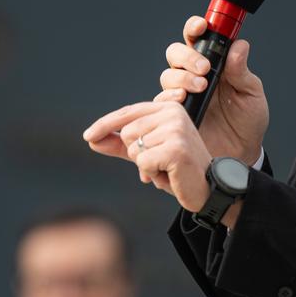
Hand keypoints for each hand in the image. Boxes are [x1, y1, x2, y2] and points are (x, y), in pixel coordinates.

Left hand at [83, 101, 215, 214]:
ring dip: (145, 165)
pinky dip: (151, 173)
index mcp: (167, 108)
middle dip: (136, 154)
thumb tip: (92, 140)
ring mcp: (176, 129)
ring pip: (134, 148)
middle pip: (127, 133)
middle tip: (159, 162)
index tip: (88, 136)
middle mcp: (173, 113)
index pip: (127, 113)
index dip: (106, 125)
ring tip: (165, 168)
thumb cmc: (177, 170)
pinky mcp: (176, 148)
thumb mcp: (146, 153)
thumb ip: (120, 145)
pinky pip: (143, 162)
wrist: (206, 189)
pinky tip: (169, 174)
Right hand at [155, 17, 268, 163]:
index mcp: (213, 65)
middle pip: (176, 54)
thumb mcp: (251, 93)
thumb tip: (239, 45)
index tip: (201, 27)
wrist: (242, 152)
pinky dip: (170, 96)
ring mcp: (182, 94)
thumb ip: (242, 71)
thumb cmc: (247, 121)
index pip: (197, 39)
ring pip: (168, 75)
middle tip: (203, 68)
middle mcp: (193, 76)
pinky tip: (183, 99)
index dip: (195, 28)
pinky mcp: (174, 114)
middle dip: (187, 57)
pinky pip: (161, 100)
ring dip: (181, 77)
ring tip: (200, 87)